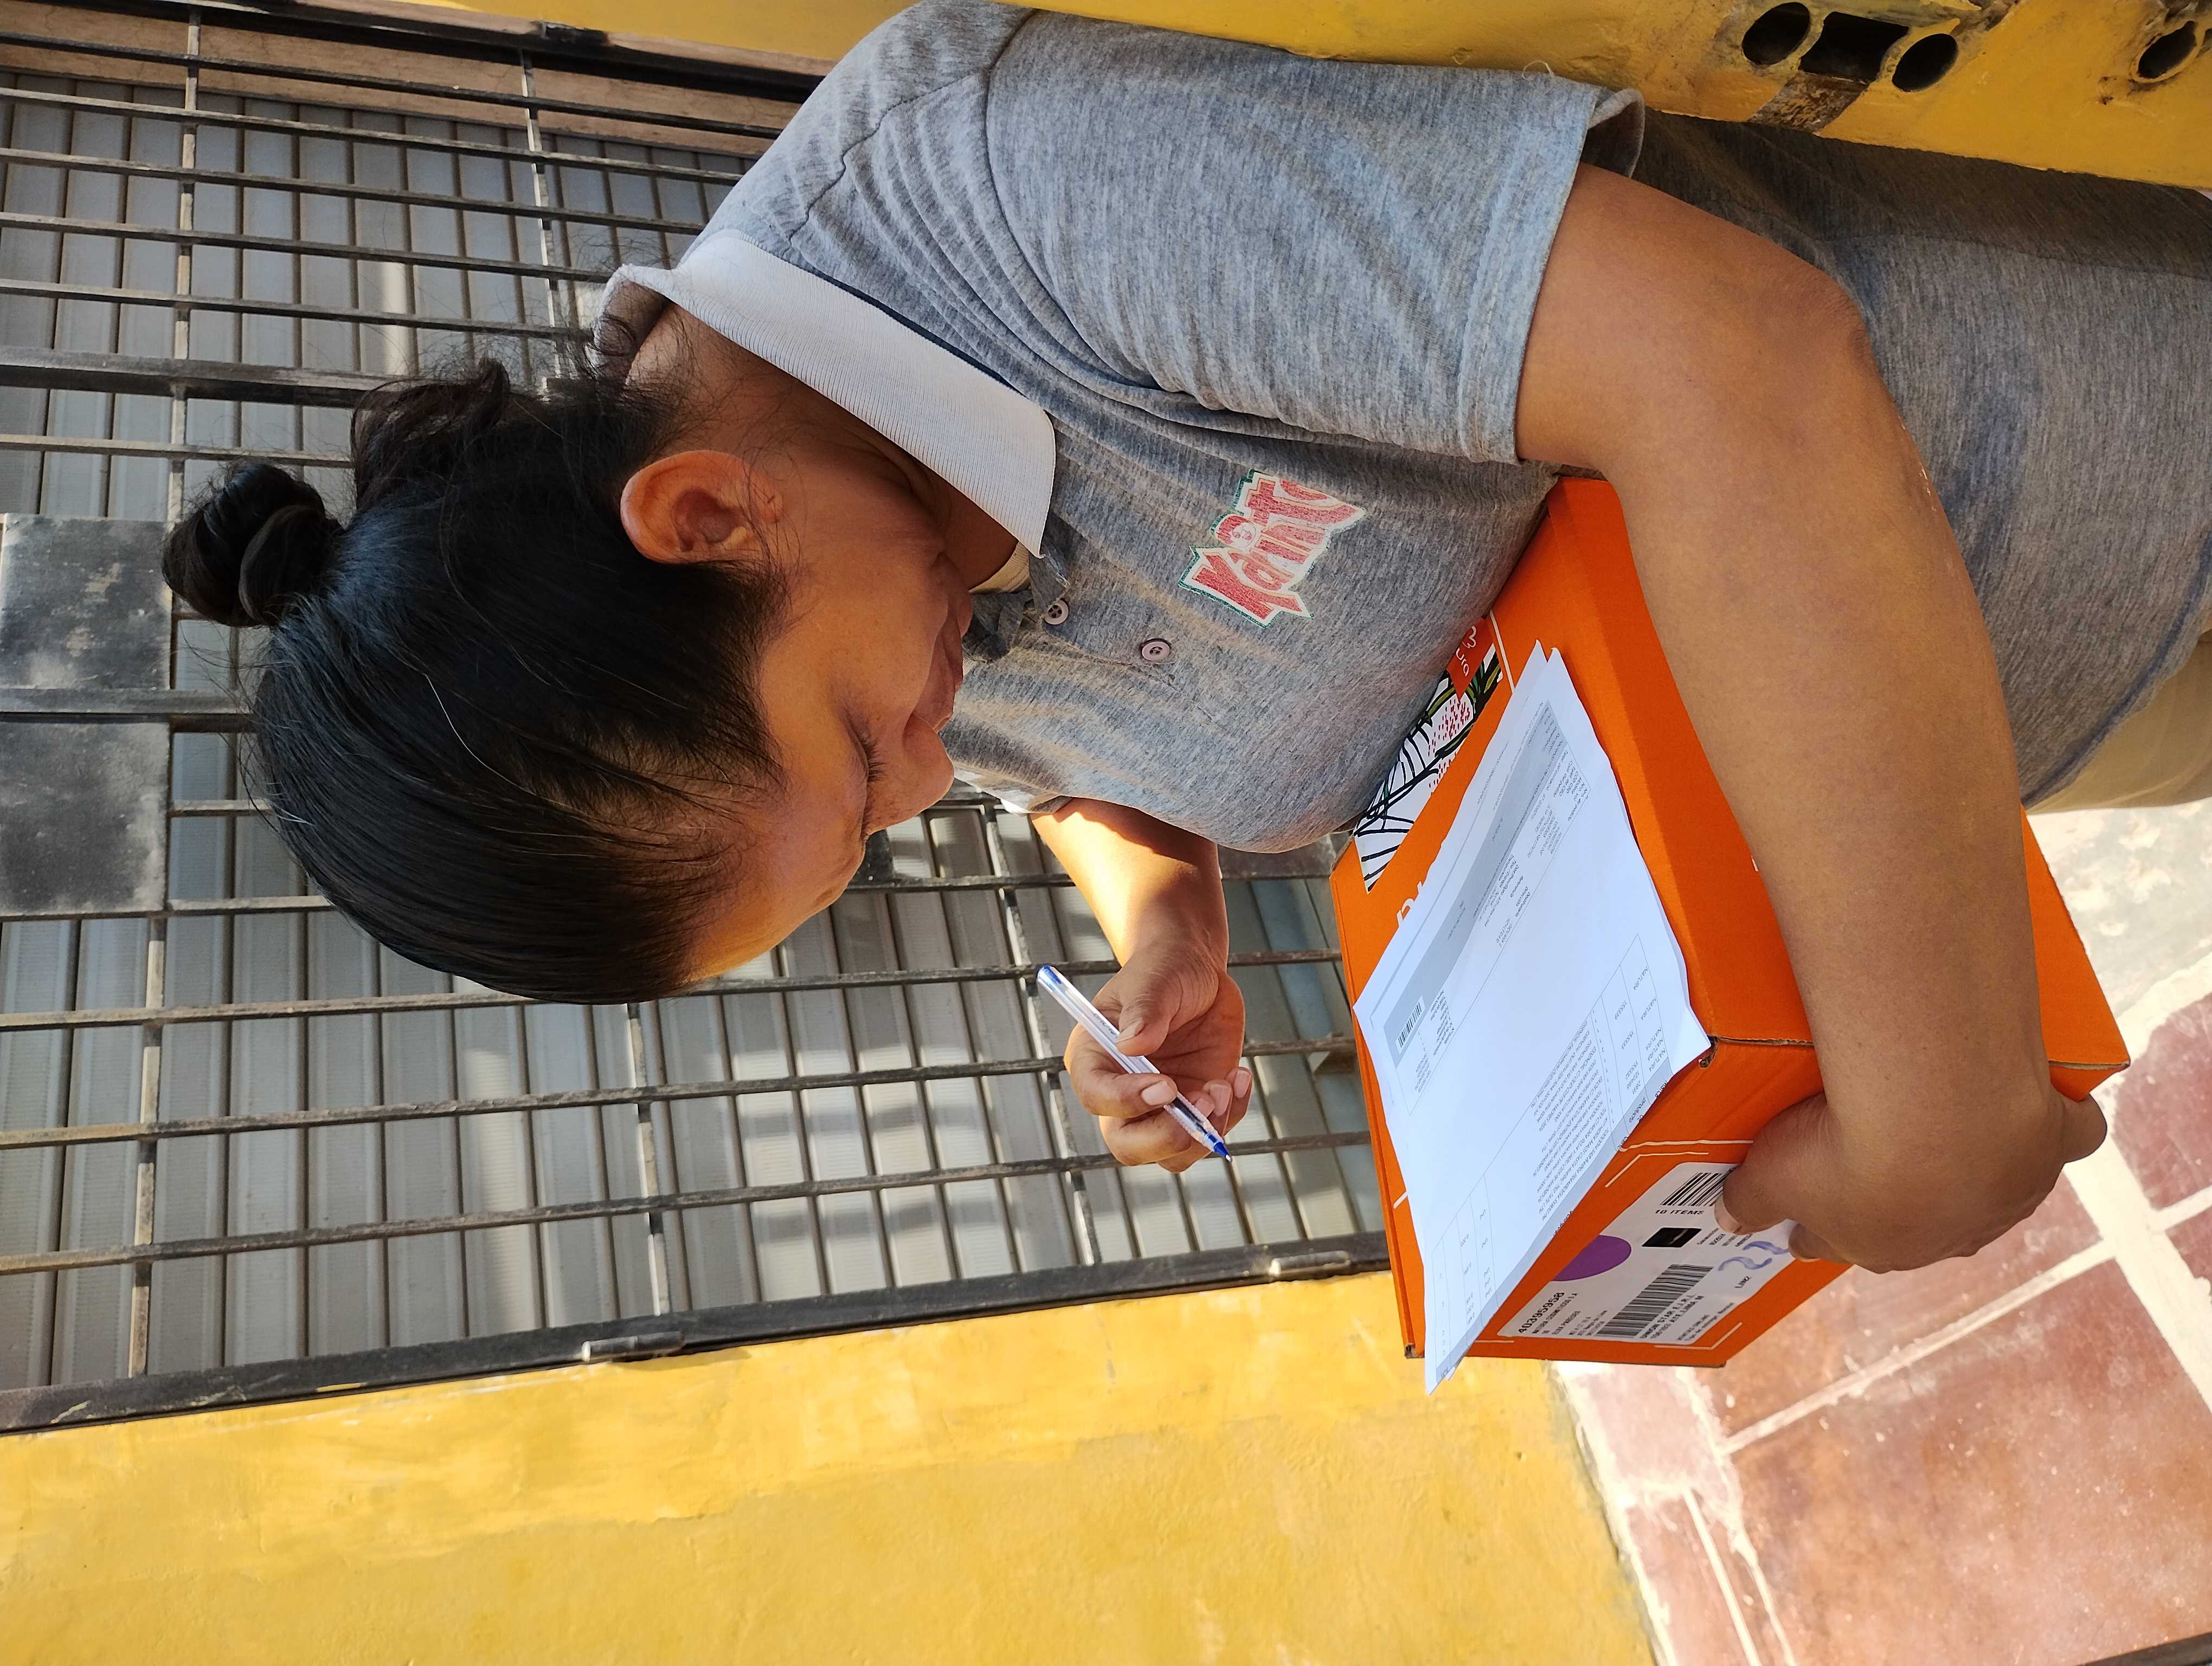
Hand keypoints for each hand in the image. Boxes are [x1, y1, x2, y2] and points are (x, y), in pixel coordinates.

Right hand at [1063, 932, 1251, 1173]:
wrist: (1196, 972)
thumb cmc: (1165, 970)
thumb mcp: (1156, 979)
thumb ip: (1145, 1009)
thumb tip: (1132, 1045)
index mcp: (1095, 1058)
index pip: (1097, 1096)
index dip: (1127, 1100)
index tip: (1166, 1086)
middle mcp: (1121, 1092)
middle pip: (1127, 1145)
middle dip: (1166, 1137)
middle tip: (1203, 1104)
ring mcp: (1159, 1107)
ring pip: (1170, 1154)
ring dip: (1204, 1132)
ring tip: (1225, 1084)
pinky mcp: (1194, 1109)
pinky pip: (1210, 1136)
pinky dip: (1230, 1114)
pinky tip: (1237, 1076)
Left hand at [1718, 1079, 2107, 1271]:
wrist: (1934, 1111)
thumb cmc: (1842, 1147)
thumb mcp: (1768, 1173)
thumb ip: (1745, 1201)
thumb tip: (1725, 1221)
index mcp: (1880, 1244)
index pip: (1840, 1244)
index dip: (1818, 1230)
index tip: (1803, 1224)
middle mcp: (1953, 1228)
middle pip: (1924, 1224)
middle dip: (1904, 1205)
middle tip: (1887, 1171)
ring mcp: (2010, 1190)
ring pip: (1997, 1189)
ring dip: (1983, 1168)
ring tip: (1965, 1131)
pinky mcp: (2055, 1143)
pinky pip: (2071, 1136)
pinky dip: (2065, 1122)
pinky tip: (2054, 1105)